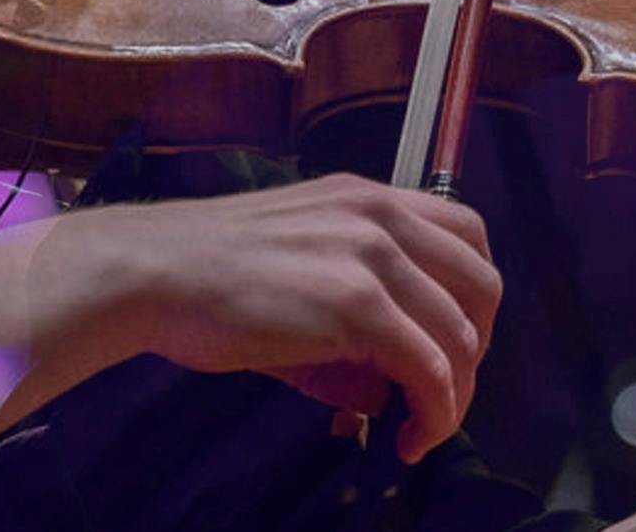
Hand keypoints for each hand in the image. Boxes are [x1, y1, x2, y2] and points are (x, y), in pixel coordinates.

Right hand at [35, 172, 501, 462]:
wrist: (153, 272)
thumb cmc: (209, 276)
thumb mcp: (298, 269)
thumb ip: (354, 315)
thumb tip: (383, 393)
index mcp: (367, 198)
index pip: (467, 233)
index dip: (472, 296)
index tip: (447, 344)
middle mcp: (381, 215)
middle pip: (482, 282)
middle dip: (476, 348)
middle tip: (440, 390)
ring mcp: (372, 256)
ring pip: (462, 333)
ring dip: (456, 394)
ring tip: (420, 427)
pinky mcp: (357, 305)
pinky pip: (429, 369)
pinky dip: (434, 413)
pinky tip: (406, 438)